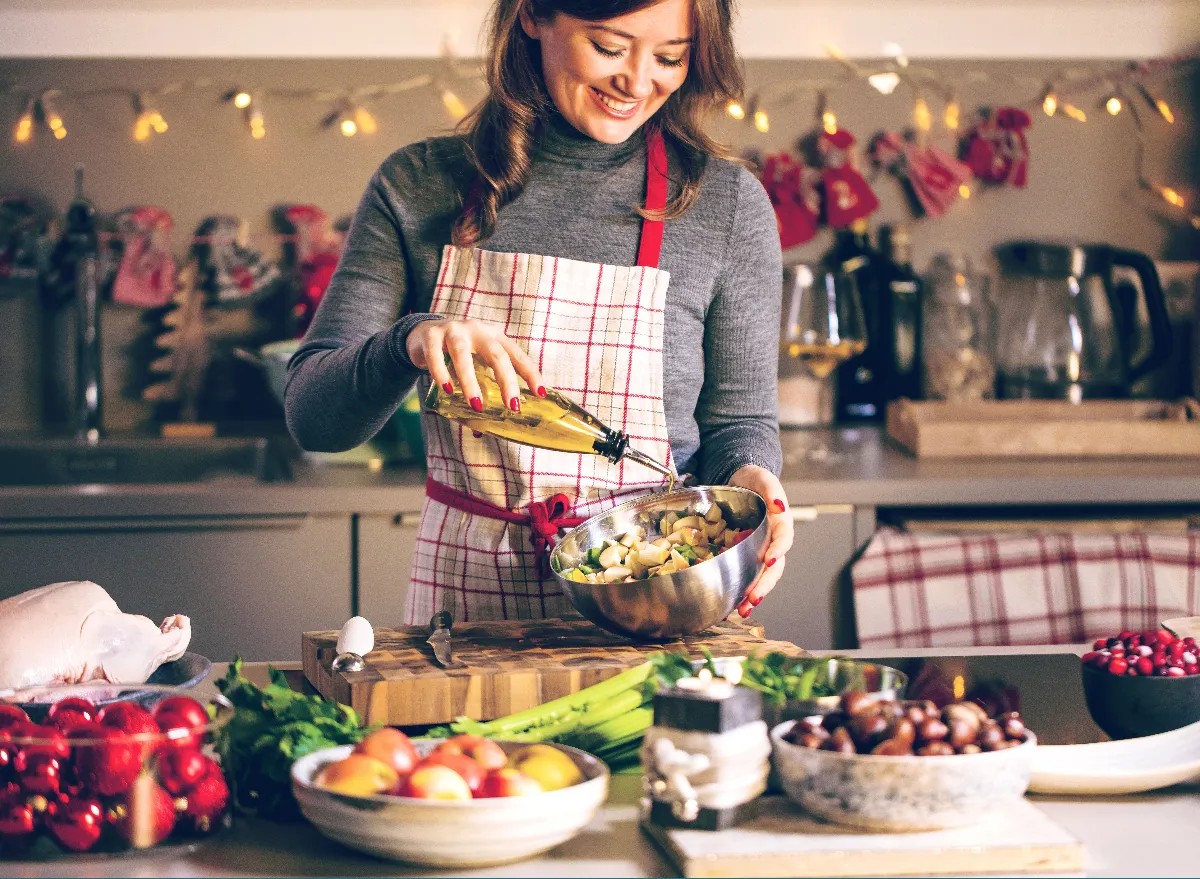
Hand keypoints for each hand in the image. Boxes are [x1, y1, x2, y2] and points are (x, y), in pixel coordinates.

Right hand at [406, 318, 545, 411]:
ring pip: (462, 355)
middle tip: (512, 406)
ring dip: (471, 382)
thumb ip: (479, 391)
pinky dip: (442, 374)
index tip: (541, 394)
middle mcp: (477, 331)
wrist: (422, 335)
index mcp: (493, 337)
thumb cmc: (455, 355)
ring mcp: (453, 330)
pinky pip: (436, 356)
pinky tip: (448, 389)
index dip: (530, 373)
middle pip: (496, 354)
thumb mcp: (474, 365)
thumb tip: (482, 432)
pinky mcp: (431, 335)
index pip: (516, 355)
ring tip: (476, 405)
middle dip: (506, 381)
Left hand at [727, 465, 792, 617]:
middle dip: (764, 584)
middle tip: (753, 599)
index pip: (783, 539)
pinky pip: (747, 574)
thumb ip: (772, 490)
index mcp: (780, 523)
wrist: (741, 482)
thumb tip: (779, 506)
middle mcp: (773, 540)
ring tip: (742, 610)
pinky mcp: (747, 556)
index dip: (778, 551)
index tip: (769, 561)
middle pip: (774, 567)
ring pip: (762, 576)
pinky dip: (740, 590)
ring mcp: (761, 550)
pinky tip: (730, 604)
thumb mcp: (762, 479)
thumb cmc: (754, 480)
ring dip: (754, 595)